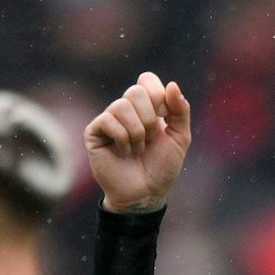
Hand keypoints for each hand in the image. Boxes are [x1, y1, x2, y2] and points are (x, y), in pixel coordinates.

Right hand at [85, 73, 192, 212]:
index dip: (158, 95)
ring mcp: (108, 120)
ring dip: (137, 132)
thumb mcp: (180, 138)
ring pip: (121, 106)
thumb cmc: (162, 167)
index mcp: (146, 107)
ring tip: (138, 149)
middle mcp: (125, 110)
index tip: (165, 116)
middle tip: (151, 139)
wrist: (146, 193)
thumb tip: (173, 85)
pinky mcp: (94, 132)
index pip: (147, 80)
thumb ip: (180, 111)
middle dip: (150, 119)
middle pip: (136, 91)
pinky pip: (108, 120)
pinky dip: (123, 139)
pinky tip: (124, 152)